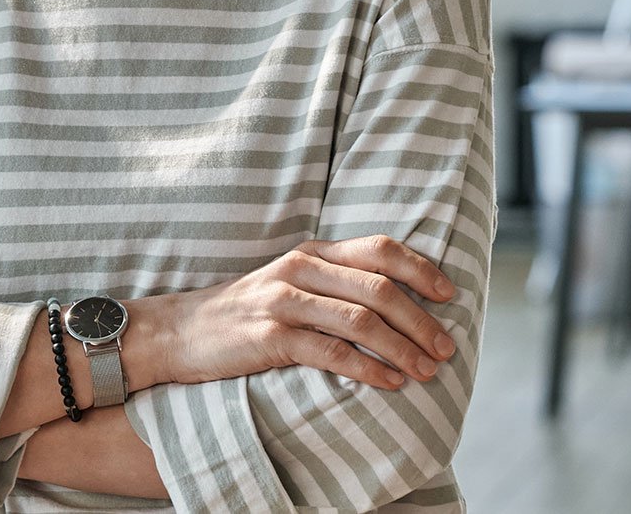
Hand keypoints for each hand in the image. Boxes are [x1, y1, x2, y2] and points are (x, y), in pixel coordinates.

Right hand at [157, 234, 458, 390]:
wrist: (181, 331)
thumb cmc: (245, 312)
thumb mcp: (290, 282)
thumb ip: (334, 282)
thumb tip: (396, 300)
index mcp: (311, 252)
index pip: (378, 248)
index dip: (420, 269)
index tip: (449, 295)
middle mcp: (301, 269)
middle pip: (378, 286)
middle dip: (420, 319)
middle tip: (445, 348)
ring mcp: (284, 301)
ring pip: (360, 320)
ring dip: (402, 348)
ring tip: (426, 371)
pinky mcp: (271, 336)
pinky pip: (331, 352)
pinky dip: (368, 369)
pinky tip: (390, 383)